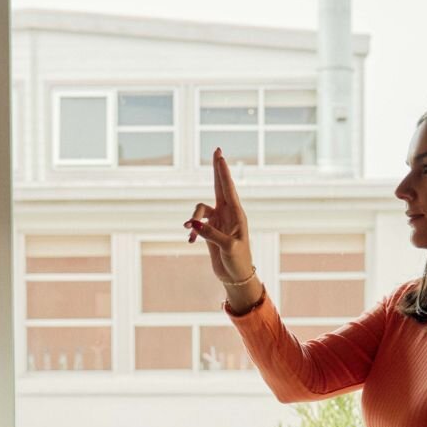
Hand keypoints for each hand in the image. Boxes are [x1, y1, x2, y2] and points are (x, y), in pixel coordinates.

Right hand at [183, 148, 257, 291]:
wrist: (236, 276)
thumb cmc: (238, 261)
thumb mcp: (227, 247)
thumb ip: (211, 233)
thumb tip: (193, 224)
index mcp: (236, 214)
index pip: (227, 188)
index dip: (222, 171)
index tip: (220, 155)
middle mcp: (227, 214)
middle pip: (219, 186)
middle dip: (217, 170)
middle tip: (217, 150)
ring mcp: (218, 221)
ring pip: (200, 210)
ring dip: (193, 218)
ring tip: (189, 232)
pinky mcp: (210, 231)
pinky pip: (196, 224)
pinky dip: (192, 230)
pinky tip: (189, 240)